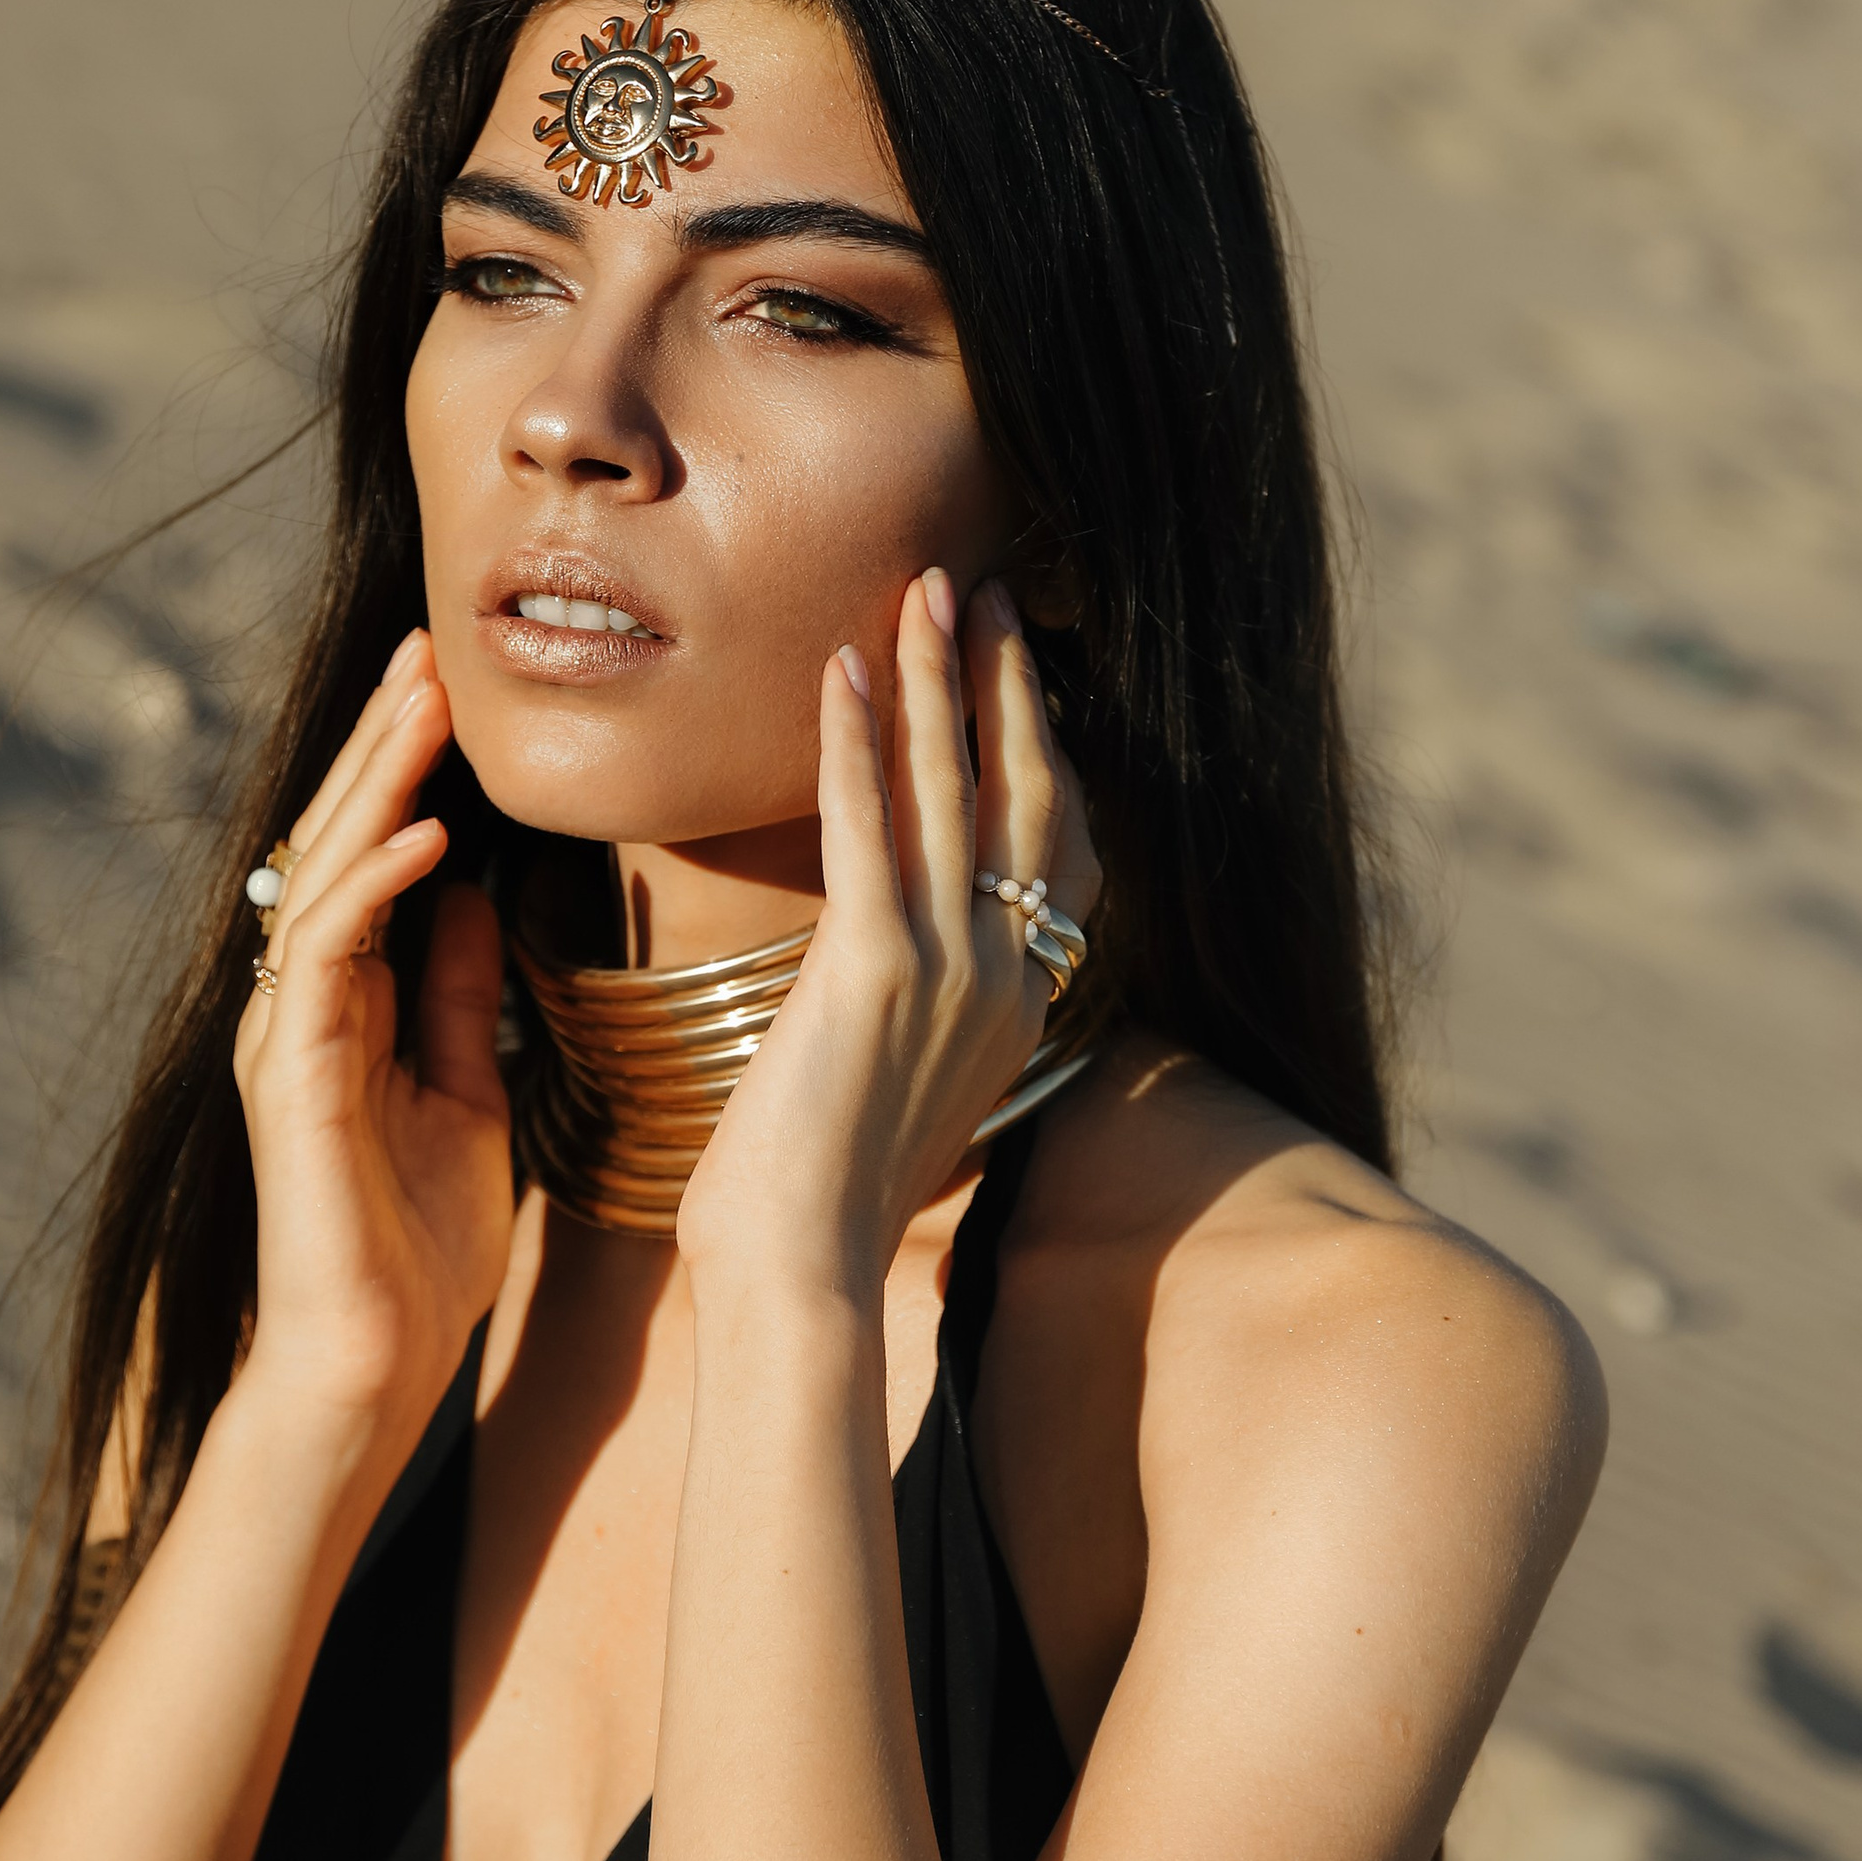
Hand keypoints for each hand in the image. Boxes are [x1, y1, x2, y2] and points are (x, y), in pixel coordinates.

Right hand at [232, 631, 513, 1431]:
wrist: (374, 1362)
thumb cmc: (420, 1252)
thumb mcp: (470, 1097)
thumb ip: (465, 999)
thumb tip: (482, 898)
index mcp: (348, 1006)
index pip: (373, 859)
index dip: (408, 773)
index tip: (456, 691)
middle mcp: (302, 1005)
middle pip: (340, 845)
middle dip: (386, 745)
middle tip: (434, 649)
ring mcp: (286, 1035)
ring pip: (325, 876)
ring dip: (379, 784)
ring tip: (429, 703)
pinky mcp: (289, 1077)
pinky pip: (328, 958)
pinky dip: (379, 889)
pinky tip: (432, 837)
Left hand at [676, 573, 1100, 1292]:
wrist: (802, 1270)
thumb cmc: (823, 1201)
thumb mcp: (898, 1093)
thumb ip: (917, 1020)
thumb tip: (888, 978)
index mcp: (1019, 1010)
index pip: (1059, 854)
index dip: (1044, 754)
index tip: (1020, 675)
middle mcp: (1006, 980)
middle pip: (1025, 798)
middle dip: (1007, 684)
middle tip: (990, 591)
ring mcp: (952, 972)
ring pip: (956, 793)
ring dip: (938, 678)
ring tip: (925, 590)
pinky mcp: (876, 972)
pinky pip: (868, 828)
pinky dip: (854, 741)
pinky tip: (838, 669)